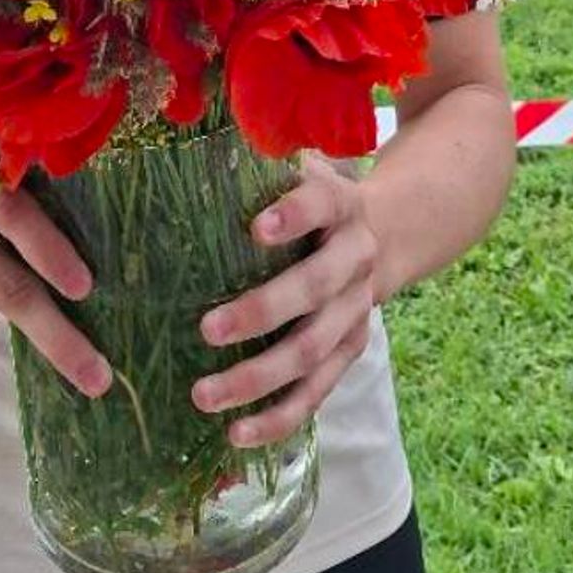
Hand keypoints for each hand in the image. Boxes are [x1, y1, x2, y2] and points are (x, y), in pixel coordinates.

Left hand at [190, 153, 378, 448]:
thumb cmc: (310, 197)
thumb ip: (256, 162)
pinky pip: (317, 393)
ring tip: (204, 396)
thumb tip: (186, 139)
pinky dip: (279, 417)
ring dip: (259, 378)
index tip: (257, 227)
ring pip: (312, 353)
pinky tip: (237, 434)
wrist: (386, 233)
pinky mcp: (350, 352)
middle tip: (206, 329)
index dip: (293, 215)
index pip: (320, 204)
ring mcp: (356, 312)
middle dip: (261, 313)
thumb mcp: (297, 168)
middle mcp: (354, 260)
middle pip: (313, 290)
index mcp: (340, 205)